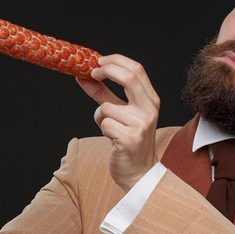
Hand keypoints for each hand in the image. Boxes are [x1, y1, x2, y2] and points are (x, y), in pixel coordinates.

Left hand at [77, 54, 159, 191]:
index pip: (137, 69)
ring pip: (107, 107)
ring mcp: (142, 124)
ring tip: (109, 128)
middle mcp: (150, 110)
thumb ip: (104, 94)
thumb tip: (83, 76)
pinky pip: (104, 124)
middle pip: (129, 77)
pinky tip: (113, 139)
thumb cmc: (128, 140)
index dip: (116, 61)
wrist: (138, 172)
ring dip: (100, 115)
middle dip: (106, 71)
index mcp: (151, 100)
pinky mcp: (130, 139)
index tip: (98, 61)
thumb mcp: (119, 113)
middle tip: (91, 73)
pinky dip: (102, 129)